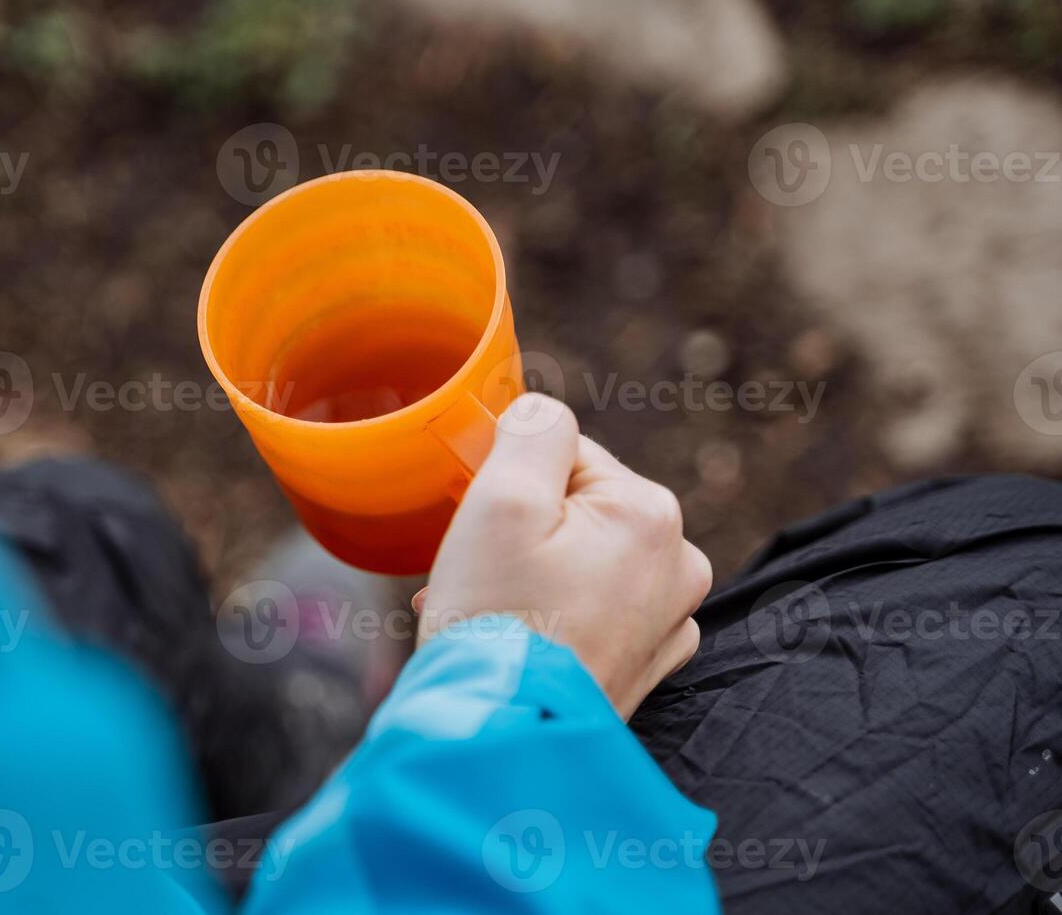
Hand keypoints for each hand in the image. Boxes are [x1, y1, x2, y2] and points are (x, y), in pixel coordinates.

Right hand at [417, 393, 711, 719]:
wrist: (502, 739)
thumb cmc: (498, 620)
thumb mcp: (502, 499)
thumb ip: (531, 430)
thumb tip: (542, 414)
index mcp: (651, 513)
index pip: (565, 454)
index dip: (509, 482)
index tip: (477, 523)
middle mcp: (678, 565)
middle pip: (574, 508)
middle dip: (517, 531)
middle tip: (475, 573)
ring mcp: (667, 622)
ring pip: (579, 559)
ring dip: (526, 573)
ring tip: (483, 612)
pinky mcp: (643, 666)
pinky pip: (591, 611)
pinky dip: (549, 614)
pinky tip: (512, 639)